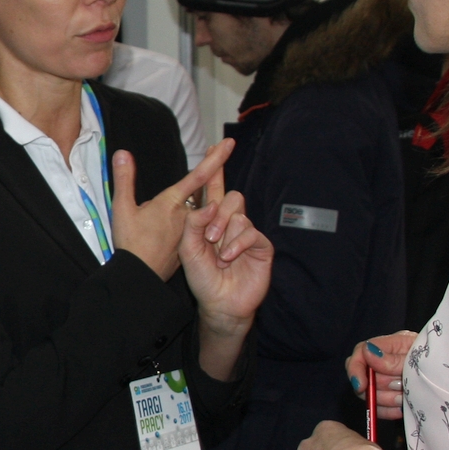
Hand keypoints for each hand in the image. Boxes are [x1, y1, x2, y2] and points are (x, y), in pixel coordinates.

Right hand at [109, 139, 233, 279]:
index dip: (215, 159)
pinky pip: (194, 224)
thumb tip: (122, 153)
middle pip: (203, 189)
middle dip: (212, 171)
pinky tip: (186, 216)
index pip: (199, 175)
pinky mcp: (187, 243)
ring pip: (198, 207)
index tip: (229, 144)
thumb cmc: (131, 243)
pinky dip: (196, 216)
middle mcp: (185, 214)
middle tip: (219, 151)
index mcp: (172, 202)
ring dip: (202, 195)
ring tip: (204, 182)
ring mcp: (188, 229)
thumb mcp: (122, 209)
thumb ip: (124, 179)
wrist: (140, 276)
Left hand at [179, 178, 271, 328]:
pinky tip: (229, 257)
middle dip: (219, 213)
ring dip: (225, 234)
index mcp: (209, 221)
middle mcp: (229, 223)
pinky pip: (251, 231)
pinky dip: (238, 244)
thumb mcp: (188, 249)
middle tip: (209, 237)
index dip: (216, 169)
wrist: (219, 303)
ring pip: (239, 214)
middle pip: (231, 197)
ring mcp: (246, 233)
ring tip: (218, 254)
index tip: (216, 146)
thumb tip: (211, 203)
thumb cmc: (202, 278)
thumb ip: (193, 223)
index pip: (213, 190)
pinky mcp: (260, 245)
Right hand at [344, 331, 417, 423]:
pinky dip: (388, 411)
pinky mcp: (393, 397)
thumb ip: (394, 359)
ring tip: (404, 398)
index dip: (356, 369)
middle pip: (365, 376)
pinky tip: (402, 408)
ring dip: (387, 400)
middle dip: (379, 388)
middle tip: (399, 390)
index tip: (362, 386)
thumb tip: (368, 353)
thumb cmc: (443, 362)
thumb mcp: (420, 359)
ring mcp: (389, 379)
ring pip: (371, 395)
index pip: (362, 351)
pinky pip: (379, 408)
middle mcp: (386, 361)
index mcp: (393, 344)